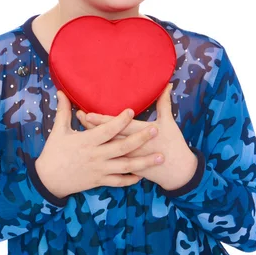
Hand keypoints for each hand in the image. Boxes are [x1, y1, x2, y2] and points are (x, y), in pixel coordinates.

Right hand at [34, 90, 166, 198]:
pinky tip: (143, 174)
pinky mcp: (99, 181)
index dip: (120, 121)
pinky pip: (119, 181)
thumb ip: (64, 111)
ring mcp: (99, 170)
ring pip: (125, 166)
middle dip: (140, 139)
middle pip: (122, 147)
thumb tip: (61, 91)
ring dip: (144, 162)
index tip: (131, 111)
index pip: (107, 130)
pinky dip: (131, 178)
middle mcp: (96, 155)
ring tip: (161, 157)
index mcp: (86, 141)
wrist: (48, 180)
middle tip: (156, 130)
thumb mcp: (58, 131)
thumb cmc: (53, 153)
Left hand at [76, 83, 197, 190]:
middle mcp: (131, 146)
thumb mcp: (169, 122)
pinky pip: (110, 163)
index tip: (88, 113)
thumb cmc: (173, 144)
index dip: (102, 120)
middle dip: (92, 128)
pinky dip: (100, 157)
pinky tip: (89, 151)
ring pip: (106, 150)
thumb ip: (164, 103)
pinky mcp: (128, 169)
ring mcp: (128, 159)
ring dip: (93, 141)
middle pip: (108, 136)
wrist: (177, 170)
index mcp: (140, 133)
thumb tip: (167, 84)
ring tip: (78, 132)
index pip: (117, 125)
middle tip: (78, 117)